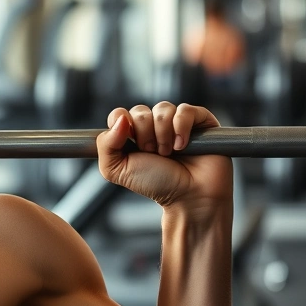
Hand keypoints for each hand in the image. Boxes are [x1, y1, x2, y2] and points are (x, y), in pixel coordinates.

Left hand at [95, 102, 232, 208]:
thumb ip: (105, 145)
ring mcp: (176, 121)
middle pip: (140, 111)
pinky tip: (181, 146)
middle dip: (144, 135)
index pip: (119, 114)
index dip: (122, 127)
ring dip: (162, 135)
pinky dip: (180, 128)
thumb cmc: (155, 184)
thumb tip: (119, 118)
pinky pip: (184, 110)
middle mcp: (153, 125)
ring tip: (168, 153)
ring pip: (162, 109)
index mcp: (131, 134)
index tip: (131, 145)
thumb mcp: (117, 170)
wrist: (189, 196)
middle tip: (152, 154)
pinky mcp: (199, 120)